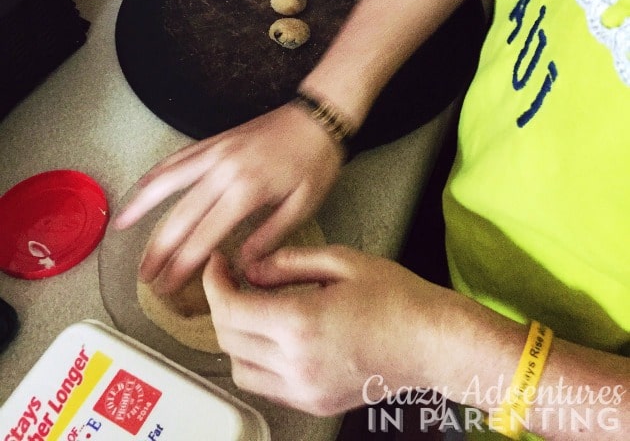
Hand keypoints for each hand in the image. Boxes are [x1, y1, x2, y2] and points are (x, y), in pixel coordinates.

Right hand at [114, 103, 343, 292]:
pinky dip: (158, 172)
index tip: (168, 286)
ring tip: (121, 226)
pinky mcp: (215, 141)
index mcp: (246, 191)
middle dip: (158, 248)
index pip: (203, 236)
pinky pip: (179, 157)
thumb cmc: (316, 161)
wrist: (317, 115)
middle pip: (180, 215)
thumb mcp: (304, 205)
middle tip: (144, 275)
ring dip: (142, 205)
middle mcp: (223, 170)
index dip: (182, 265)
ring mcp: (215, 152)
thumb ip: (270, 236)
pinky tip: (143, 185)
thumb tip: (243, 266)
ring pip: (167, 181)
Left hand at [203, 244, 447, 416]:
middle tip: (232, 280)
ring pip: (240, 369)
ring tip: (252, 309)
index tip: (218, 266)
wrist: (433, 342)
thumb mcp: (342, 261)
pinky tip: (274, 337)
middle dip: (222, 305)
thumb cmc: (397, 298)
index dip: (214, 283)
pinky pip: (266, 386)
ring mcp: (305, 389)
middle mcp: (297, 363)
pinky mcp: (314, 403)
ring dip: (235, 337)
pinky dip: (257, 362)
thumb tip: (252, 269)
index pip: (230, 310)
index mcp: (301, 322)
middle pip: (229, 339)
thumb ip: (289, 262)